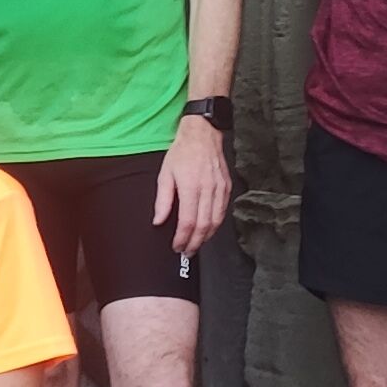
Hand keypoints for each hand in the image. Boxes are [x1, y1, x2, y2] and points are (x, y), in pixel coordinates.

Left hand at [155, 116, 231, 260]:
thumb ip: (162, 200)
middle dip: (195, 243)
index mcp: (191, 187)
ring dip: (206, 237)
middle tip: (187, 252)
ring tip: (196, 244)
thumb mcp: (165, 174)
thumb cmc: (182, 152)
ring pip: (216, 222)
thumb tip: (159, 220)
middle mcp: (208, 190)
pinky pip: (223, 212)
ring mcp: (220, 189)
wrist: (202, 134)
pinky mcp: (227, 188)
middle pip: (204, 226)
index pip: (188, 222)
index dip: (183, 238)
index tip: (177, 246)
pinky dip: (215, 225)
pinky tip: (207, 229)